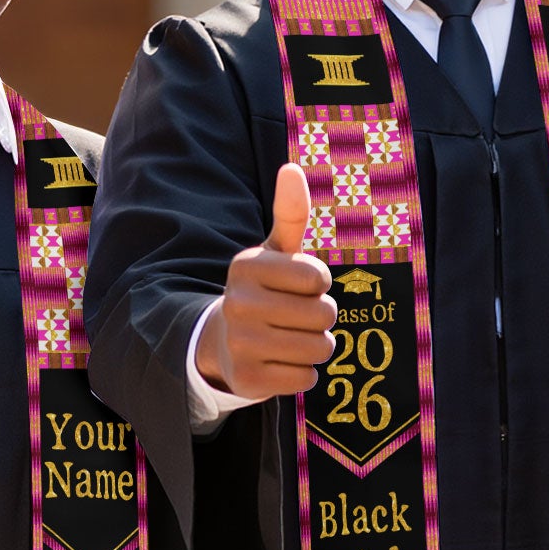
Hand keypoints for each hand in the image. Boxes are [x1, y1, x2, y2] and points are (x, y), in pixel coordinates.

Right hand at [196, 163, 336, 400]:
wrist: (223, 341)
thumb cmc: (265, 289)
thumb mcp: (276, 251)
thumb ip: (290, 213)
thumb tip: (292, 168)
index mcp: (246, 266)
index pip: (319, 278)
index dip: (319, 284)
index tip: (298, 285)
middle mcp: (237, 303)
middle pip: (325, 314)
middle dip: (321, 317)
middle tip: (294, 315)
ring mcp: (239, 344)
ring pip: (320, 348)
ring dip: (316, 345)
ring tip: (290, 337)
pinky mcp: (247, 381)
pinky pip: (306, 378)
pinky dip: (302, 372)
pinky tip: (278, 361)